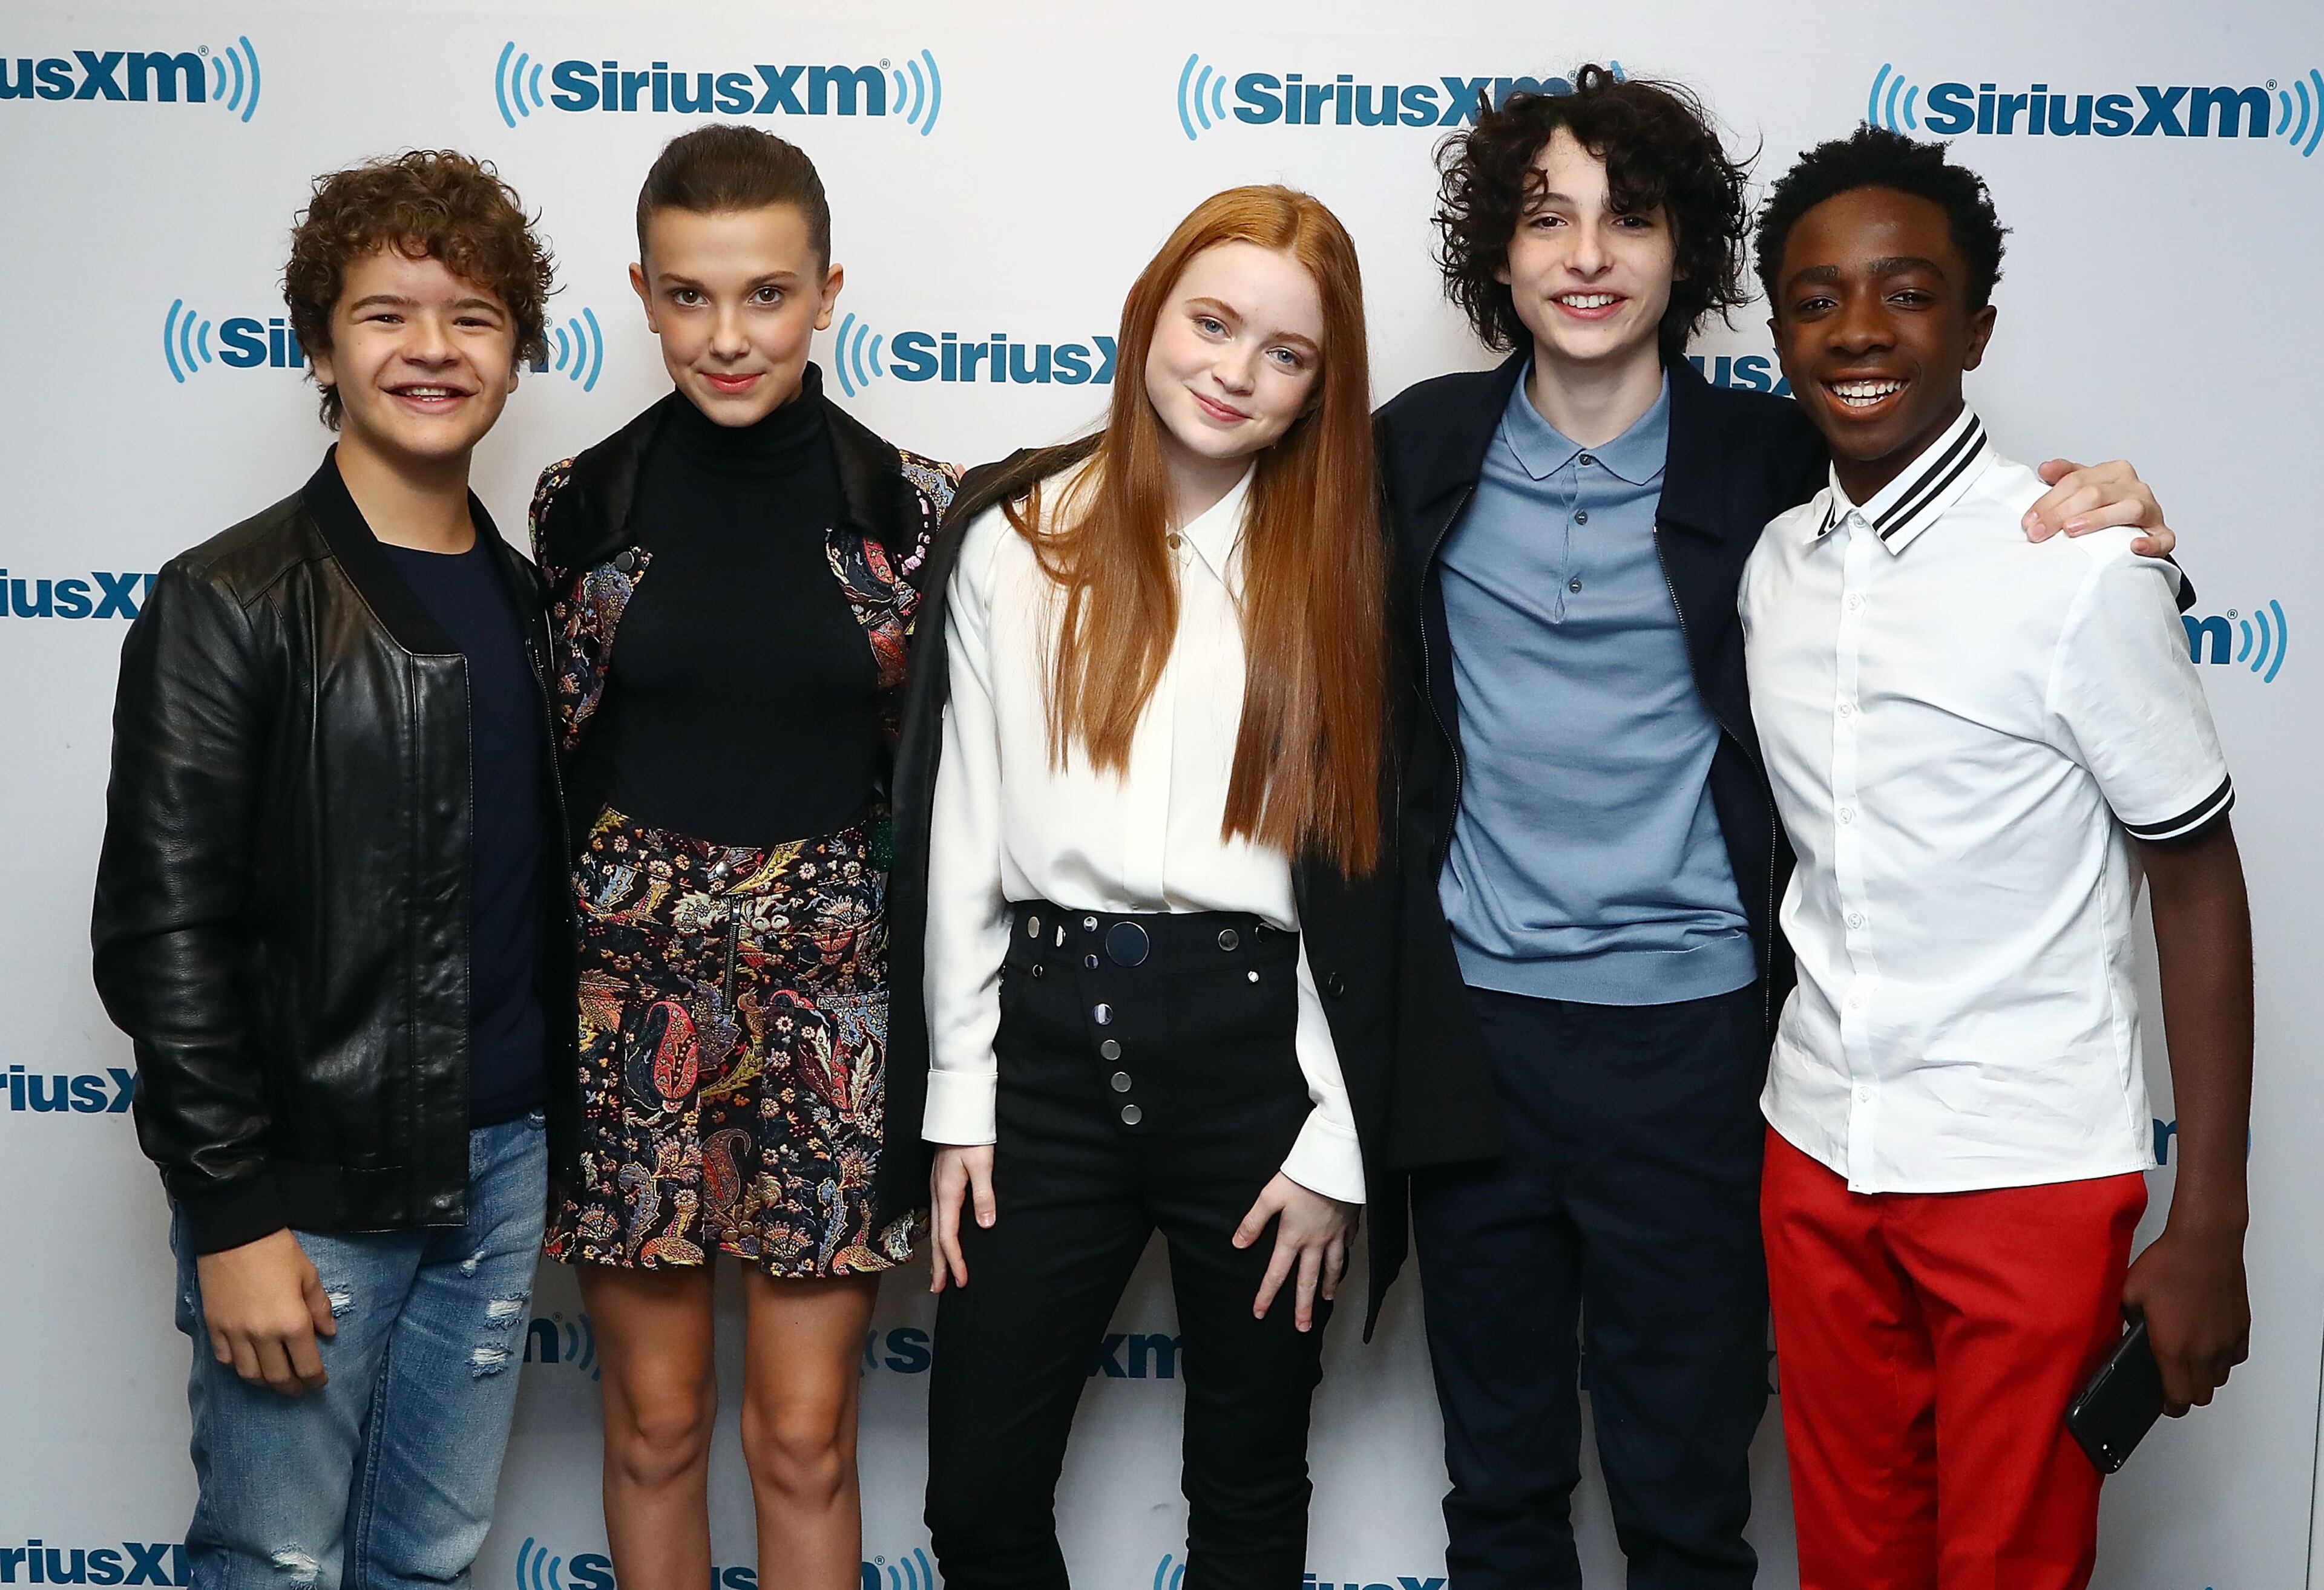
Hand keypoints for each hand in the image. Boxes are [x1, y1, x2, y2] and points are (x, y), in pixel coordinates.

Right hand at [194, 1229, 336, 1394]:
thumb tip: (329, 1333)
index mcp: (292, 1323)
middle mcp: (263, 1335)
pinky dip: (238, 1366)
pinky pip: (225, 1359)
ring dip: (264, 1382)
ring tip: (275, 1380)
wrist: (236, 1234)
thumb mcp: (309, 1276)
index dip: (315, 1379)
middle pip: (277, 1377)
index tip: (320, 1382)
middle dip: (292, 1388)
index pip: (306, 1366)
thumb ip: (320, 1308)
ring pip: (249, 1374)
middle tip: (300, 1388)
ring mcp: (235, 1334)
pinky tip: (248, 1362)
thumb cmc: (277, 1251)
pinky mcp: (214, 1327)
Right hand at [929, 1144, 995, 1293]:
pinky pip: (937, 1218)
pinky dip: (939, 1236)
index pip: (948, 1236)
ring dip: (937, 1254)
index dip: (954, 1260)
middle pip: (936, 1238)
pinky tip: (942, 1241)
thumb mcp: (982, 1164)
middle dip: (938, 1265)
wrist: (958, 1113)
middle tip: (939, 1289)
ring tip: (938, 1274)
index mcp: (947, 1194)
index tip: (961, 1280)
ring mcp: (936, 1190)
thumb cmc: (971, 1135)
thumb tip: (985, 1225)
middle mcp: (937, 1195)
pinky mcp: (940, 1185)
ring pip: (935, 1229)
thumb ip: (984, 1195)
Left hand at [1232, 1172, 1357, 1332]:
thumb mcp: (1270, 1197)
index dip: (1267, 1295)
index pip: (1276, 1273)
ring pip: (1332, 1268)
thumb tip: (1238, 1244)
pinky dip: (1344, 1259)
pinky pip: (1347, 1248)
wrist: (1337, 1164)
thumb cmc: (1302, 1178)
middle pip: (1308, 1281)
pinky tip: (1343, 1262)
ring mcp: (1335, 1236)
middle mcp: (1315, 1243)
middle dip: (1303, 1307)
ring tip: (1327, 1299)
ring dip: (1328, 1286)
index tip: (1260, 1313)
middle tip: (1303, 1327)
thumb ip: (1253, 1222)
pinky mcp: (1349, 1225)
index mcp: (1292, 1238)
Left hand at [2024, 458, 2173, 557]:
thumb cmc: (2106, 509)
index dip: (2049, 501)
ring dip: (2098, 519)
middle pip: (2095, 494)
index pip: (2076, 481)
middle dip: (2061, 513)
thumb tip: (2045, 469)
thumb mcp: (2083, 489)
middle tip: (2038, 532)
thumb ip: (2065, 477)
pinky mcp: (2163, 534)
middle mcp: (2134, 487)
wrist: (2138, 531)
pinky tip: (2133, 546)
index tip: (2029, 521)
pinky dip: (2150, 542)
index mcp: (2114, 472)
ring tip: (2071, 530)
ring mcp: (2152, 510)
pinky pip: (2161, 538)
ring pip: (2127, 508)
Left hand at [2121, 1222, 2248, 1415]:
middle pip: (2201, 1395)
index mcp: (2173, 1347)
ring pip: (2219, 1378)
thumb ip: (2125, 1322)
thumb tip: (2123, 1335)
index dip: (2170, 1407)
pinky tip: (2209, 1344)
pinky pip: (2235, 1357)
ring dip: (2204, 1377)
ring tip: (2188, 1362)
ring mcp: (2225, 1340)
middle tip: (2172, 1383)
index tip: (2163, 1403)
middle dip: (2185, 1395)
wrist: (2204, 1242)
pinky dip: (2223, 1358)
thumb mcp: (2129, 1294)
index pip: (2178, 1398)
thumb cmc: (2168, 1264)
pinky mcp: (2241, 1328)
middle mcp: (2203, 1350)